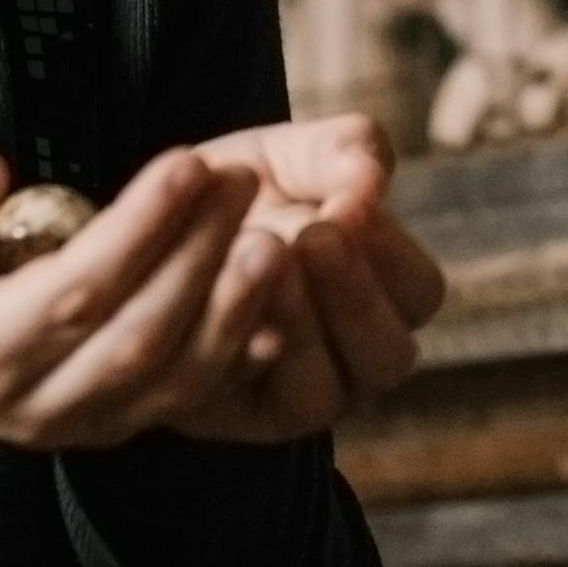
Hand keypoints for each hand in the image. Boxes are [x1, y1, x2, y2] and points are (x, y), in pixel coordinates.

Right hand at [0, 144, 265, 450]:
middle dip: (199, 255)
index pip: (72, 294)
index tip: (185, 161)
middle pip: (140, 336)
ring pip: (179, 377)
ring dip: (235, 303)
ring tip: (273, 232)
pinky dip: (244, 348)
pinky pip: (197, 397)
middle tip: (240, 179)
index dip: (136, 230)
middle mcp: (37, 405)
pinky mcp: (126, 423)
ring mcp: (88, 424)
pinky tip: (279, 295)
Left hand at [162, 113, 445, 443]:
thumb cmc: (240, 192)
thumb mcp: (292, 154)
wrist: (150, 229)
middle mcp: (350, 360)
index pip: (418, 292)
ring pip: (321, 396)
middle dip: (353, 294)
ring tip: (266, 264)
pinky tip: (221, 304)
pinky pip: (245, 406)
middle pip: (387, 356)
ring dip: (299, 328)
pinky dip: (238, 358)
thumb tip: (372, 181)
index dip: (390, 252)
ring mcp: (295, 398)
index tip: (348, 206)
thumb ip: (344, 150)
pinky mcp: (234, 417)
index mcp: (383, 298)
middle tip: (313, 236)